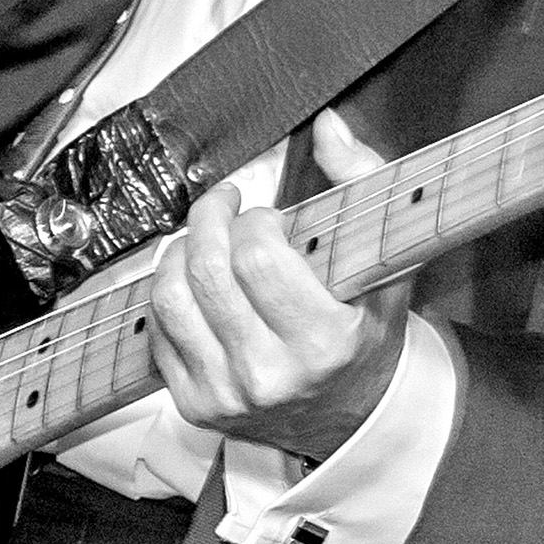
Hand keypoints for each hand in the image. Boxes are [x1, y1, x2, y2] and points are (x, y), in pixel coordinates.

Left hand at [146, 107, 405, 460]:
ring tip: (202, 239)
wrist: (349, 416)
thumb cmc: (364, 334)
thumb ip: (364, 183)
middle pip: (207, 272)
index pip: (258, 258)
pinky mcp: (194, 404)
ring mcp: (227, 393)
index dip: (255, 222)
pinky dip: (167, 293)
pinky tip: (193, 282)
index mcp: (324, 342)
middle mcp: (271, 374)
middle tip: (223, 206)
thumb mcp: (386, 263)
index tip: (268, 219)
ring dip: (179, 251)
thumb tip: (329, 126)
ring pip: (171, 298)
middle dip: (209, 219)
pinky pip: (158, 331)